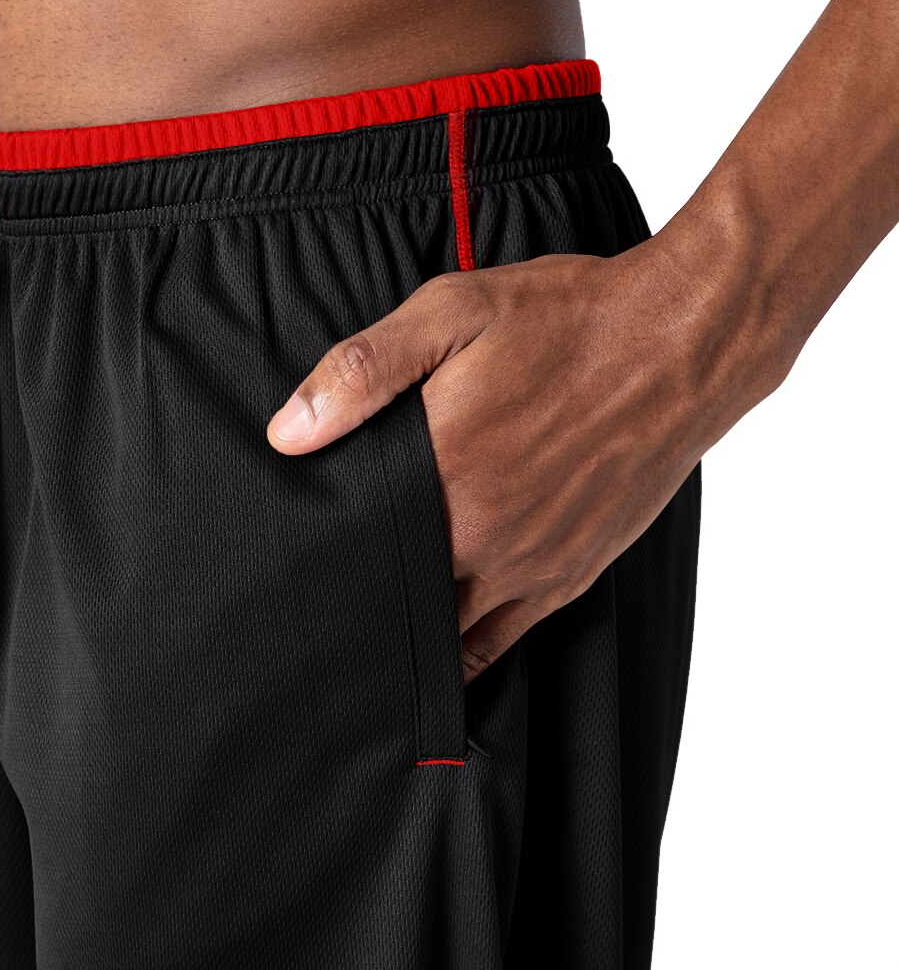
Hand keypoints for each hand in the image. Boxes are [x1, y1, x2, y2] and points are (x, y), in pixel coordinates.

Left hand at [266, 241, 780, 682]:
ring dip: (402, 634)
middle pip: (391, 593)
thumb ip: (363, 373)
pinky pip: (499, 642)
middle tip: (314, 605)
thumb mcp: (452, 313)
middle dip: (353, 598)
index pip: (352, 542)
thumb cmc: (567, 320)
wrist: (682, 340)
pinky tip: (433, 656)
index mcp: (444, 469)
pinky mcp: (568, 575)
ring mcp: (528, 563)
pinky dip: (461, 657)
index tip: (288, 565)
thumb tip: (288, 433)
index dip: (317, 557)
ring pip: (442, 632)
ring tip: (363, 637)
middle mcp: (483, 531)